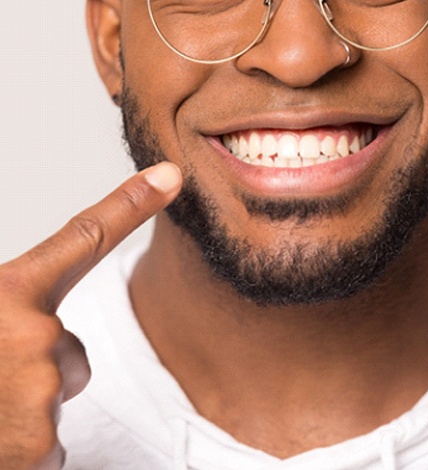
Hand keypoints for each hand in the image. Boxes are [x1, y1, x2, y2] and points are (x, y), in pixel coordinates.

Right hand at [0, 162, 181, 468]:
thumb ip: (7, 304)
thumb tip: (36, 316)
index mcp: (5, 293)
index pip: (84, 237)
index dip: (131, 203)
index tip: (170, 175)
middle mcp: (30, 334)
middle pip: (71, 349)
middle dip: (36, 368)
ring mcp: (38, 389)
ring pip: (59, 391)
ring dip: (25, 407)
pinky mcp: (38, 447)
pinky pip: (47, 441)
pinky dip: (20, 449)